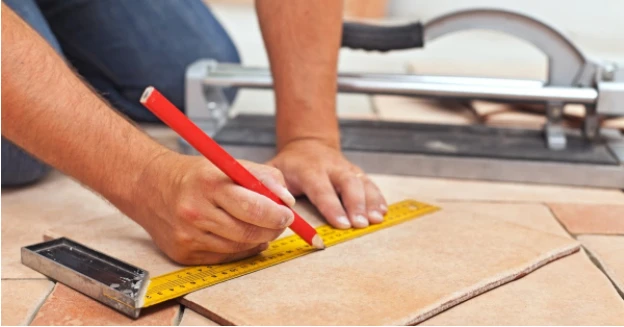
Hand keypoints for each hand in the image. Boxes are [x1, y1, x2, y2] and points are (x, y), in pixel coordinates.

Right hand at [130, 152, 295, 264]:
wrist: (150, 186)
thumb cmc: (195, 175)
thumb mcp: (230, 165)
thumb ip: (264, 177)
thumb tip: (287, 201)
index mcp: (209, 184)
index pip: (253, 207)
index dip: (277, 214)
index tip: (288, 214)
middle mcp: (195, 211)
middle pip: (248, 232)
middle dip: (272, 229)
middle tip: (280, 222)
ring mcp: (188, 235)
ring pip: (239, 247)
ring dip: (257, 239)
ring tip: (259, 226)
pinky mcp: (184, 253)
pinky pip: (224, 257)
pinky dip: (239, 249)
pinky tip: (240, 236)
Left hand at [267, 139, 386, 228]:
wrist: (308, 145)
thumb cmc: (290, 165)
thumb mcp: (274, 170)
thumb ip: (272, 187)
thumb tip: (275, 206)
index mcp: (309, 169)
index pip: (321, 188)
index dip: (332, 206)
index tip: (341, 223)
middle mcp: (331, 167)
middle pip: (348, 183)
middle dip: (356, 204)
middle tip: (360, 224)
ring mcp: (346, 169)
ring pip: (362, 183)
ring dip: (371, 202)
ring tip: (375, 219)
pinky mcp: (356, 173)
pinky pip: (370, 184)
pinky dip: (378, 198)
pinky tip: (382, 212)